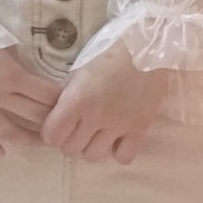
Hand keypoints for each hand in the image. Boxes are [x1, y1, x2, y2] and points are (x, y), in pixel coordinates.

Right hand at [0, 46, 60, 156]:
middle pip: (32, 116)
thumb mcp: (2, 41)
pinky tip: (1, 152)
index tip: (70, 105)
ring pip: (7, 131)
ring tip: (41, 143)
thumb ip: (18, 63)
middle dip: (51, 123)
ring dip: (27, 139)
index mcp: (10, 75)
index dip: (60, 102)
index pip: (45, 95)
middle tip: (63, 128)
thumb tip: (35, 78)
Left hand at [39, 40, 169, 164]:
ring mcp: (120, 125)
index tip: (59, 124)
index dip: (53, 132)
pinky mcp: (141, 128)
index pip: (52, 136)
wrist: (150, 45)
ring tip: (99, 132)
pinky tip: (120, 138)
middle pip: (71, 150)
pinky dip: (119, 151)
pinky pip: (124, 158)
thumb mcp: (79, 69)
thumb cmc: (110, 51)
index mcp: (77, 99)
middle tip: (79, 126)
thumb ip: (67, 95)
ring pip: (94, 156)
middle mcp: (96, 116)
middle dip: (71, 140)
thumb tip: (56, 116)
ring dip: (93, 146)